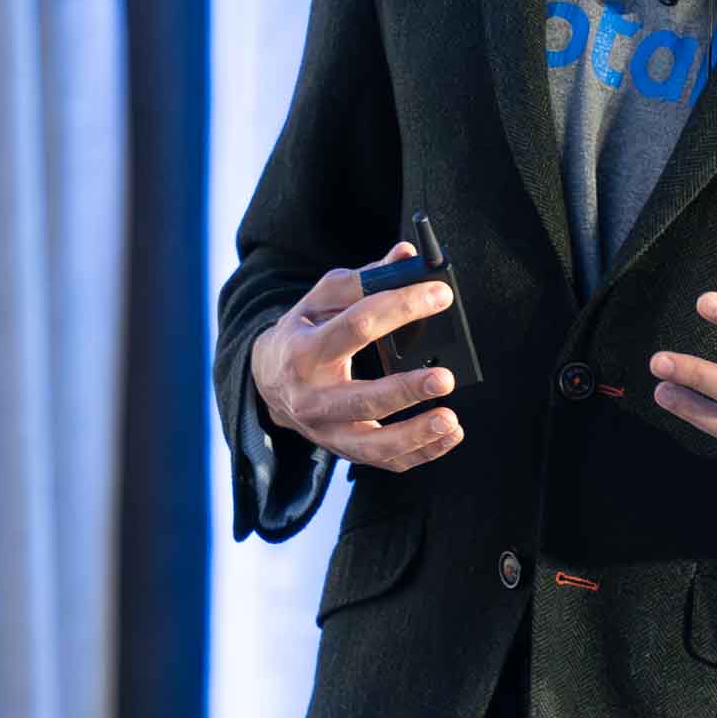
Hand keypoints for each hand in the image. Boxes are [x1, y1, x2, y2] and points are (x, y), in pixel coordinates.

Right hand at [250, 242, 464, 473]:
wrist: (265, 381)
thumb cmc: (302, 334)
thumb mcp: (321, 299)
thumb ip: (366, 279)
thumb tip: (408, 256)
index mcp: (306, 349)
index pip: (357, 326)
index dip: (400, 307)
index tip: (439, 295)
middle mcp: (313, 396)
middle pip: (363, 398)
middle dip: (405, 390)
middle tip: (445, 378)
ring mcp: (326, 429)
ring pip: (373, 443)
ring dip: (415, 435)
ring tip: (450, 420)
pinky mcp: (343, 448)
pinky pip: (385, 460)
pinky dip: (420, 453)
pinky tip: (449, 436)